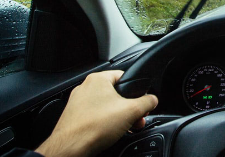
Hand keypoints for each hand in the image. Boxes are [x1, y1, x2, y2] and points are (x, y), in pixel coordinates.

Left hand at [36, 70, 157, 156]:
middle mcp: (86, 88)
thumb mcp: (132, 111)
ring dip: (119, 116)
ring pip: (106, 106)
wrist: (72, 147)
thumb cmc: (94, 126)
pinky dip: (106, 123)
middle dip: (129, 108)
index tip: (142, 102)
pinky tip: (111, 133)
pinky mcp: (75, 117)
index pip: (124, 77)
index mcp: (98, 79)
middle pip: (116, 94)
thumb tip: (152, 100)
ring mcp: (78, 103)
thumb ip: (147, 102)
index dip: (137, 90)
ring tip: (126, 127)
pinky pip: (96, 116)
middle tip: (136, 118)